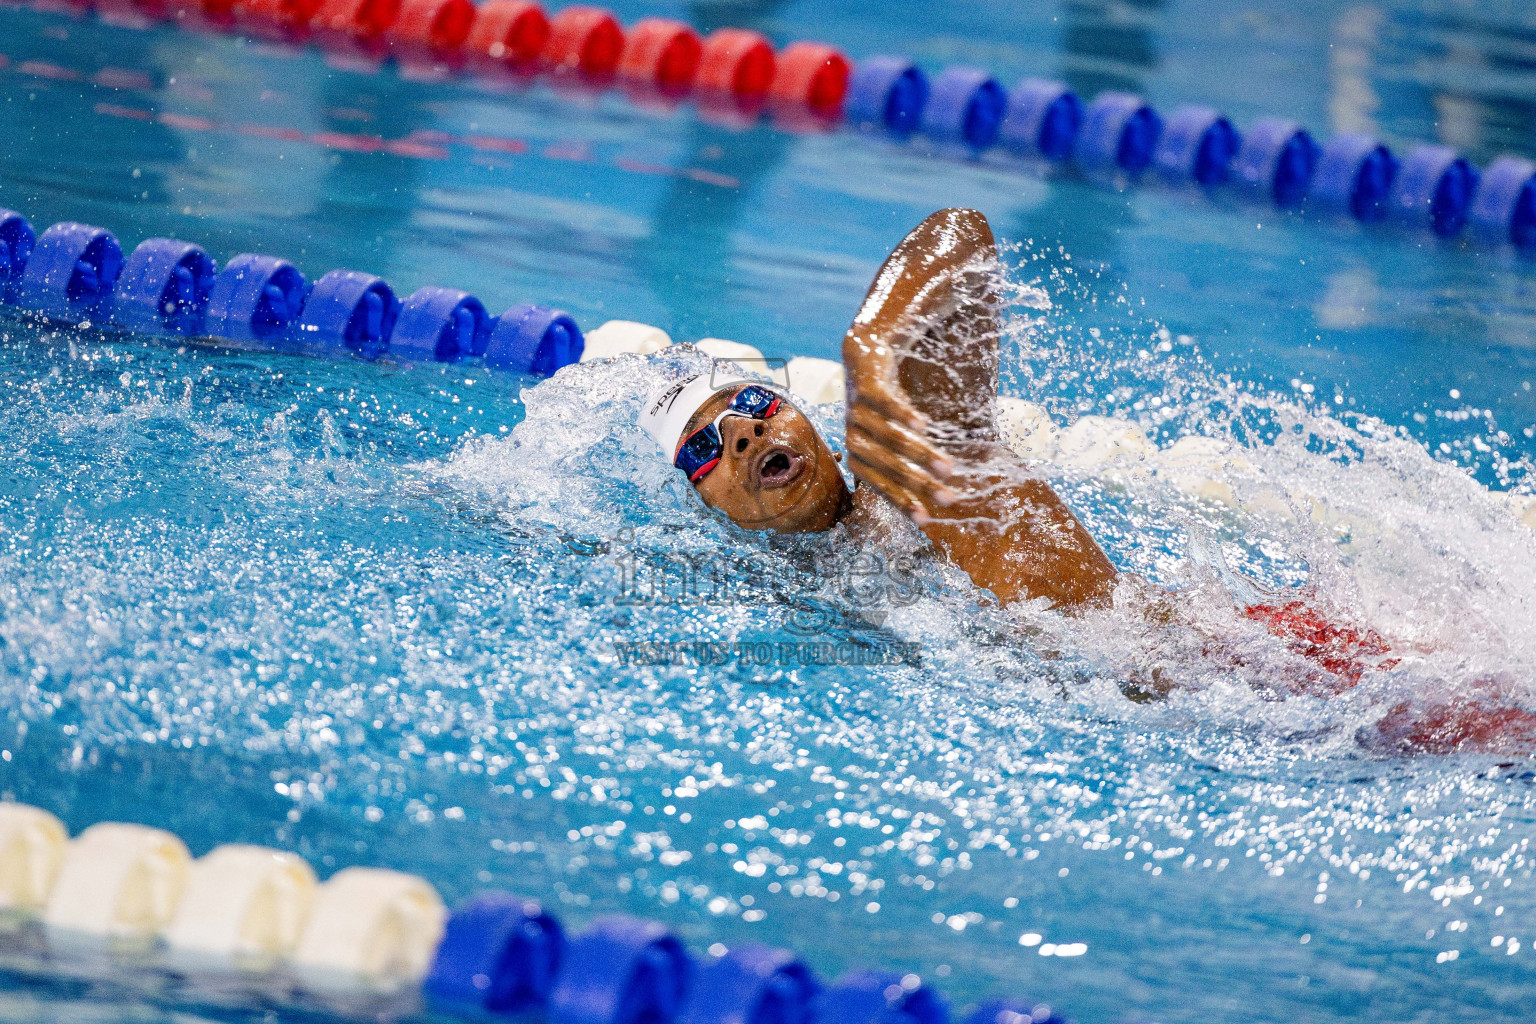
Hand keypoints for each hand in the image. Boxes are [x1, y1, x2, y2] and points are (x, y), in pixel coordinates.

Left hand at [842, 347, 956, 521]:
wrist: (864, 357)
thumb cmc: (882, 407)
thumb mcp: (889, 437)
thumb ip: (903, 463)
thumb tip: (932, 498)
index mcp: (859, 457)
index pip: (881, 486)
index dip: (903, 502)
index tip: (926, 520)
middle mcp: (854, 438)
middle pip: (889, 466)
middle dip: (919, 484)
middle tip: (949, 498)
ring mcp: (856, 413)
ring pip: (890, 438)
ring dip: (920, 454)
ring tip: (949, 468)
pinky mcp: (864, 389)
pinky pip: (884, 404)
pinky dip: (902, 415)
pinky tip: (922, 425)